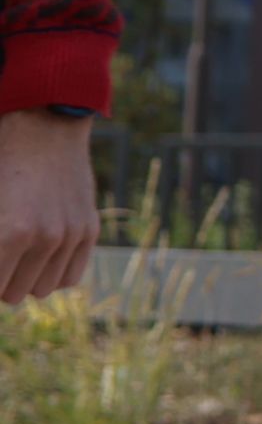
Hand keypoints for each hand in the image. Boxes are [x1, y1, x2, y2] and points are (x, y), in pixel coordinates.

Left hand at [0, 109, 98, 304]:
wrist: (44, 128)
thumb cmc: (2, 165)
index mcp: (12, 233)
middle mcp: (46, 238)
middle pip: (14, 295)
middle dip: (2, 280)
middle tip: (0, 258)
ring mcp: (72, 234)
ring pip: (42, 289)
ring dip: (27, 279)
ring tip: (18, 257)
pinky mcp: (89, 229)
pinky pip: (70, 276)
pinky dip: (53, 273)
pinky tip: (41, 257)